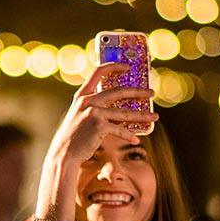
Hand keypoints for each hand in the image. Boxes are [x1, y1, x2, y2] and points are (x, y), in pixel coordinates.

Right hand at [34, 64, 157, 220]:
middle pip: (119, 91)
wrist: (64, 154)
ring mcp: (94, 113)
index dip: (113, 66)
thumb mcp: (79, 115)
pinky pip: (120, 130)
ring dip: (142, 116)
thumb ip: (92, 107)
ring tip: (155, 117)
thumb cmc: (74, 136)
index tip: (127, 67)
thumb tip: (116, 107)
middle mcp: (88, 101)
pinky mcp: (99, 126)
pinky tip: (136, 140)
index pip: (98, 72)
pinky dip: (129, 136)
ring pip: (125, 114)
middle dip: (138, 91)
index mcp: (82, 95)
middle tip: (152, 92)